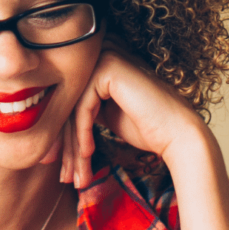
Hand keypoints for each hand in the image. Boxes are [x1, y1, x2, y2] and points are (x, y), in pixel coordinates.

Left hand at [51, 38, 205, 187]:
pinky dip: (83, 134)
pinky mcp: (108, 67)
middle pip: (70, 105)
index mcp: (101, 62)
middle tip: (66, 177)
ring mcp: (105, 56)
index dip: (64, 138)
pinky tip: (88, 154)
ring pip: (73, 109)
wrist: (178, 133)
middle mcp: (102, 52)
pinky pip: (83, 107)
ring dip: (73, 148)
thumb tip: (51, 128)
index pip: (71, 102)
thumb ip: (83, 111)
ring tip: (76, 175)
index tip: (62, 168)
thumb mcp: (106, 116)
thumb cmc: (147, 128)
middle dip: (67, 148)